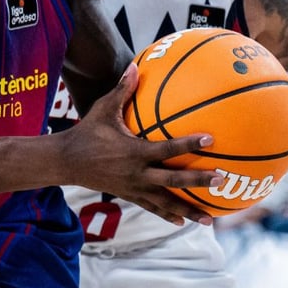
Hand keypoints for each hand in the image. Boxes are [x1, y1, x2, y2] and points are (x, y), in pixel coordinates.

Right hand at [65, 63, 219, 226]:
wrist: (66, 162)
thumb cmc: (86, 132)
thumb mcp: (103, 109)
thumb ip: (122, 90)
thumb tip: (135, 65)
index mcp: (133, 152)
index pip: (166, 149)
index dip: (188, 144)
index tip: (210, 140)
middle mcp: (136, 173)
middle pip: (172, 181)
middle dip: (197, 181)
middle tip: (221, 179)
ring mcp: (134, 188)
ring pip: (165, 202)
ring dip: (188, 210)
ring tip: (209, 219)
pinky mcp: (129, 196)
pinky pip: (152, 208)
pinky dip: (168, 215)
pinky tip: (184, 222)